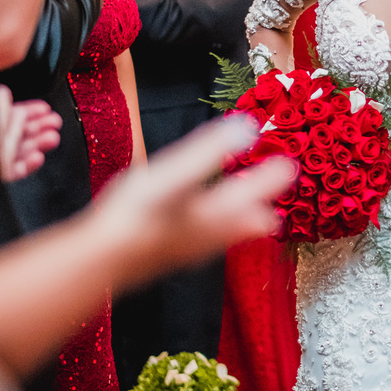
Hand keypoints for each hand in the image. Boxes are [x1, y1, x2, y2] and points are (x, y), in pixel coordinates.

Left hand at [0, 84, 60, 182]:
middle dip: (40, 127)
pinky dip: (28, 165)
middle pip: (18, 134)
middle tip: (54, 122)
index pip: (9, 116)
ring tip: (52, 137)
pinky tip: (37, 157)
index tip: (44, 108)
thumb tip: (3, 91)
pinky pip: (14, 172)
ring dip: (39, 143)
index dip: (29, 111)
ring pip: (20, 151)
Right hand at [94, 117, 295, 285]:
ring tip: (258, 222)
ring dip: (243, 225)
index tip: (289, 166)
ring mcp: (190, 250)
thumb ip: (210, 150)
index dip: (272, 177)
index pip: (255, 191)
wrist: (100, 261)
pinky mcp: (169, 258)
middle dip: (262, 209)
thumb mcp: (174, 173)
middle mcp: (211, 233)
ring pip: (228, 238)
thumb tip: (248, 128)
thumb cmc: (137, 213)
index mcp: (217, 210)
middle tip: (277, 202)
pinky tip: (205, 236)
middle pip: (248, 223)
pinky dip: (218, 236)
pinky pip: (205, 246)